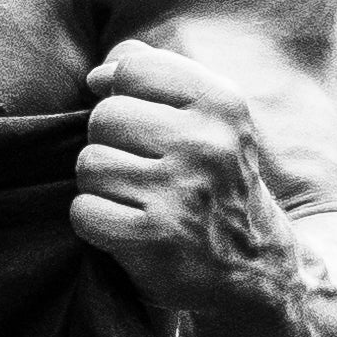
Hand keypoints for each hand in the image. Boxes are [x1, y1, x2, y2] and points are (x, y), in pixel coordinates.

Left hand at [73, 42, 290, 311]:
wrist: (253, 267)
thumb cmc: (215, 183)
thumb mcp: (211, 120)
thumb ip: (159, 76)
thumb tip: (101, 72)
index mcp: (222, 104)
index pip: (132, 69)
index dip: (121, 95)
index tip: (141, 124)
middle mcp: (205, 144)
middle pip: (104, 117)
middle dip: (110, 145)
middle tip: (142, 172)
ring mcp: (180, 192)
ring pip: (89, 164)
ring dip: (101, 186)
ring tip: (136, 200)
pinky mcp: (155, 237)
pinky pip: (83, 211)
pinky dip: (95, 222)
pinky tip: (127, 227)